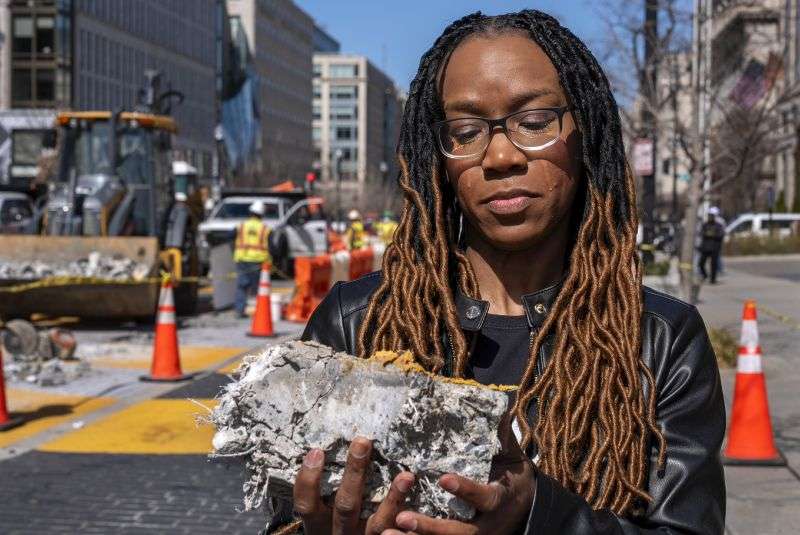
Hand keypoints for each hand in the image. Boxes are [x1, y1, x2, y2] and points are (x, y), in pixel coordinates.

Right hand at [294, 436, 415, 534]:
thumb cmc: (334, 530)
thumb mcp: (323, 518)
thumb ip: (325, 493)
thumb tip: (321, 450)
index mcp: (319, 525)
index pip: (307, 504)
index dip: (309, 480)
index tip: (316, 451)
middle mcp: (340, 534)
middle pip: (346, 505)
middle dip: (354, 473)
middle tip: (362, 442)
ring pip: (378, 523)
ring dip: (392, 499)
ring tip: (406, 476)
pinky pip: (399, 533)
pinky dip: (410, 518)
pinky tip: (418, 499)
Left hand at [383, 413, 535, 534]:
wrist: (526, 508)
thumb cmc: (513, 476)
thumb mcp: (513, 457)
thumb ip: (502, 437)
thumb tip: (499, 406)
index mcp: (499, 500)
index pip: (484, 498)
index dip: (465, 490)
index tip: (443, 479)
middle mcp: (485, 526)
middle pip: (458, 532)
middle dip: (430, 527)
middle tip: (402, 517)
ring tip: (388, 533)